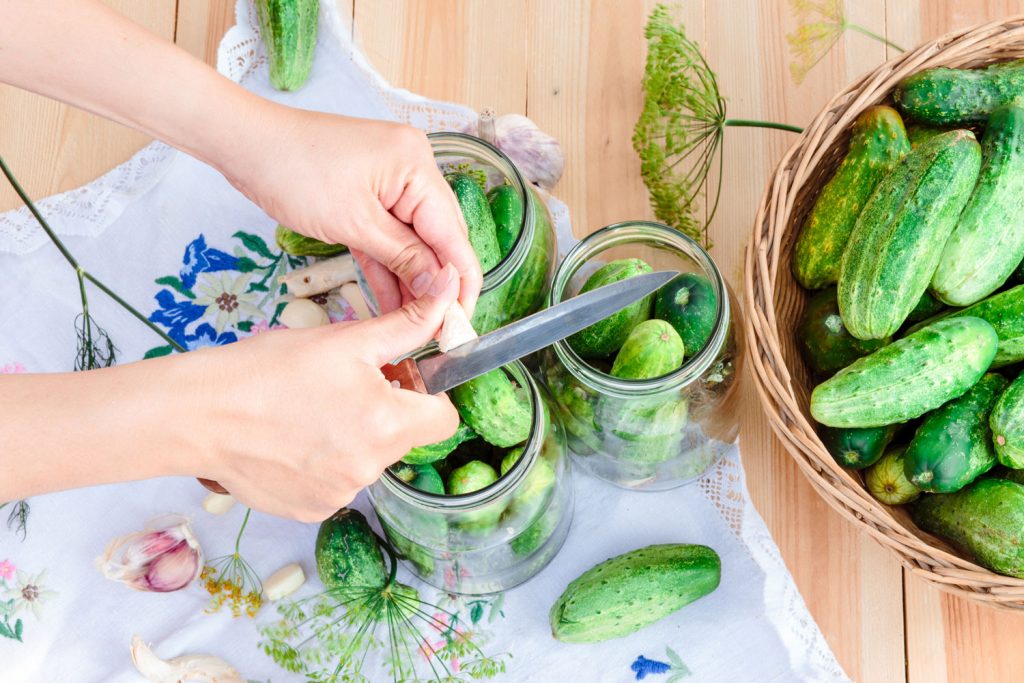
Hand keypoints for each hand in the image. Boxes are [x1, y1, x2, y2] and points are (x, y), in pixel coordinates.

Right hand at [182, 265, 461, 520]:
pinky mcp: (311, 509)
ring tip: (309, 411)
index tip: (402, 378)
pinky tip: (291, 439)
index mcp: (387, 425)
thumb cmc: (269, 371)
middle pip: (403, 437)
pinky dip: (323, 462)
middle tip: (344, 385)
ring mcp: (340, 494)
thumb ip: (408, 324)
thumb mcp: (347, 340)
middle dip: (385, 410)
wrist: (199, 414)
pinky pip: (336, 482)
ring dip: (352, 436)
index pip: (444, 420)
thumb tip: (451, 288)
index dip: (428, 394)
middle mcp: (370, 468)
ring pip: (368, 459)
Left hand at [223, 106, 482, 315]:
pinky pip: (387, 234)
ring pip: (412, 240)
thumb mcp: (353, 223)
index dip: (461, 281)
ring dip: (413, 279)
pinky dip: (388, 264)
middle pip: (438, 237)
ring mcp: (391, 180)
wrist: (245, 144)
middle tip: (440, 329)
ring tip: (416, 324)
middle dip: (438, 284)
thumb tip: (440, 287)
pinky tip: (394, 302)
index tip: (463, 321)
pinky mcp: (369, 191)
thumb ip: (403, 256)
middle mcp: (413, 169)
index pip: (453, 234)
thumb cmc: (293, 171)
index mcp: (417, 167)